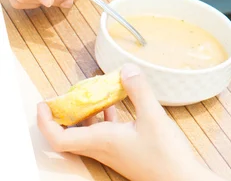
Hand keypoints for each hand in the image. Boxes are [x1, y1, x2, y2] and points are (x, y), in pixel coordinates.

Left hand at [38, 64, 207, 180]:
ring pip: (87, 133)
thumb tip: (126, 69)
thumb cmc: (164, 155)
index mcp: (101, 141)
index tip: (44, 104)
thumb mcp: (153, 117)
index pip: (59, 138)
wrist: (178, 179)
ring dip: (85, 113)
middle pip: (69, 134)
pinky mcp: (123, 150)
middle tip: (67, 93)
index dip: (46, 122)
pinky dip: (104, 117)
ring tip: (92, 93)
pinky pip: (103, 132)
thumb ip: (139, 91)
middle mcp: (101, 147)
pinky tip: (116, 104)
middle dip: (64, 113)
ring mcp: (112, 150)